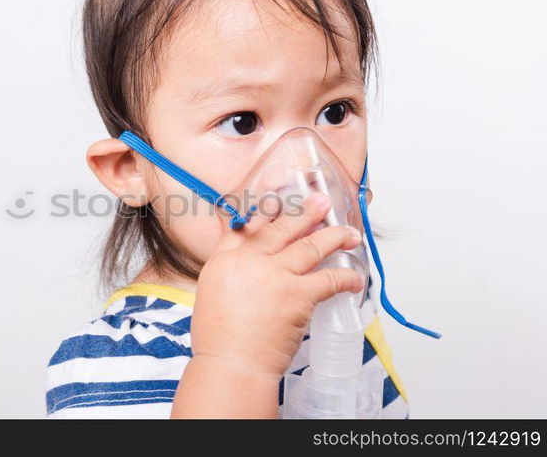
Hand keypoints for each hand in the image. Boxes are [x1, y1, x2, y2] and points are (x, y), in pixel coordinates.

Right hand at [191, 192, 364, 378]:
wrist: (231, 364)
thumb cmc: (220, 340)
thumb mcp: (212, 295)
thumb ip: (231, 274)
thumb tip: (250, 268)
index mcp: (223, 260)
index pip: (245, 226)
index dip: (266, 211)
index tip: (280, 202)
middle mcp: (248, 260)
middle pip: (280, 227)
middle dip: (305, 212)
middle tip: (322, 202)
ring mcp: (274, 275)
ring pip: (310, 246)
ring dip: (334, 237)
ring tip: (349, 234)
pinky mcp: (297, 294)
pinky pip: (329, 278)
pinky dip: (345, 277)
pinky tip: (354, 278)